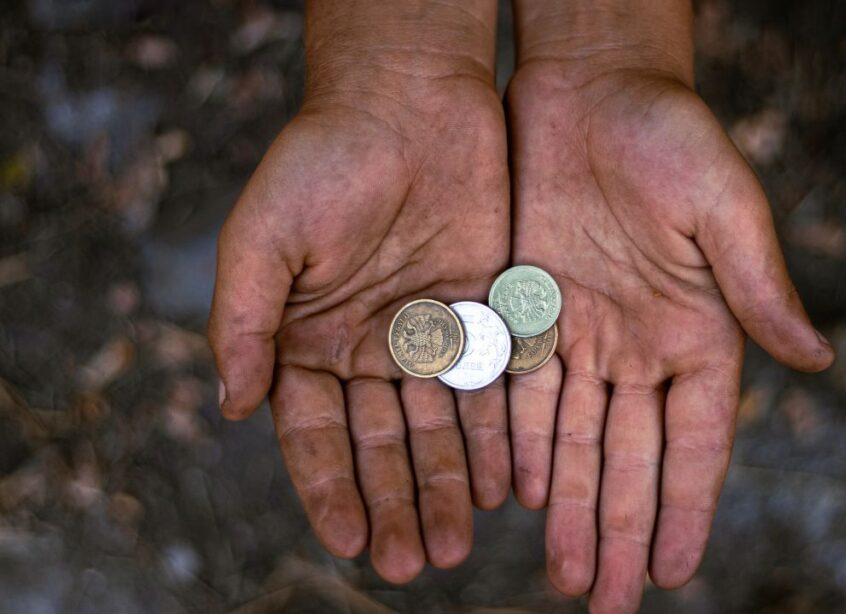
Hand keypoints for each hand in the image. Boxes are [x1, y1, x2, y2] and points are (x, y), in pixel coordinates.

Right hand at [208, 0, 509, 582]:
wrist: (410, 98)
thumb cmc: (324, 158)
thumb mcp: (265, 236)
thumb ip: (243, 321)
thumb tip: (232, 407)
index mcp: (307, 340)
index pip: (313, 435)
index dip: (328, 490)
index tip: (347, 542)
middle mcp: (368, 347)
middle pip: (381, 445)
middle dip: (395, 504)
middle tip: (410, 563)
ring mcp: (429, 333)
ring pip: (439, 427)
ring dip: (446, 486)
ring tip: (458, 544)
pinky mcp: (484, 311)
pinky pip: (489, 386)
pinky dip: (494, 435)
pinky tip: (502, 484)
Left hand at [506, 4, 832, 609]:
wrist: (589, 85)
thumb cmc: (669, 134)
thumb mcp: (722, 206)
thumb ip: (757, 287)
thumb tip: (817, 363)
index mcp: (698, 331)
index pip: (693, 441)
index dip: (684, 507)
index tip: (674, 571)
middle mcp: (640, 345)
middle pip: (629, 457)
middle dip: (619, 530)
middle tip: (607, 602)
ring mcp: (582, 332)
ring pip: (575, 439)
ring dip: (570, 507)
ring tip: (568, 573)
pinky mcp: (527, 309)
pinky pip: (524, 393)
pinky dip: (524, 445)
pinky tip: (522, 495)